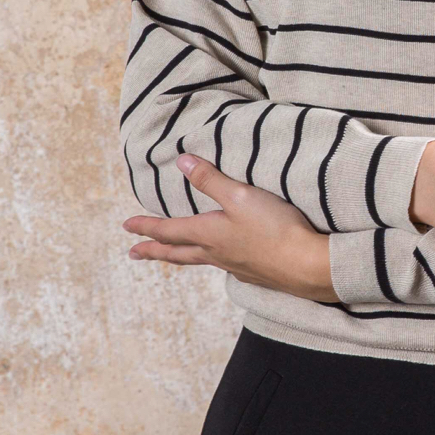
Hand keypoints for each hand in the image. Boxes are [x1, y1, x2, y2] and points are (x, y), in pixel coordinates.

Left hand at [123, 154, 336, 302]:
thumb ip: (211, 180)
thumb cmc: (274, 228)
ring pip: (198, 260)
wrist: (307, 266)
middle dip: (153, 250)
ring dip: (179, 256)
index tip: (126, 227)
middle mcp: (216, 253)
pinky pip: (222, 266)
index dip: (146, 227)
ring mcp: (234, 266)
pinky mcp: (253, 273)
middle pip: (177, 253)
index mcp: (208, 234)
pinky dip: (210, 261)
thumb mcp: (241, 196)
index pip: (168, 230)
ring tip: (172, 255)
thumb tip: (181, 162)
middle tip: (133, 253)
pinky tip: (220, 260)